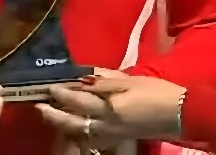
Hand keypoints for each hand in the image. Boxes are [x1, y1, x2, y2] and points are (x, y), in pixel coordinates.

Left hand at [37, 73, 183, 145]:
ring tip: (51, 116)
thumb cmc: (157, 92)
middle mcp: (106, 122)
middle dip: (54, 114)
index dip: (62, 92)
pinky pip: (93, 139)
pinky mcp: (117, 139)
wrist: (177, 113)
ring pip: (80, 132)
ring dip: (64, 125)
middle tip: (38, 106)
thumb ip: (106, 80)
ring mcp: (110, 134)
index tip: (49, 85)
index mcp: (110, 105)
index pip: (79, 98)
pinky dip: (81, 135)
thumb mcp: (132, 79)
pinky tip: (75, 129)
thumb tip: (84, 76)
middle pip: (74, 120)